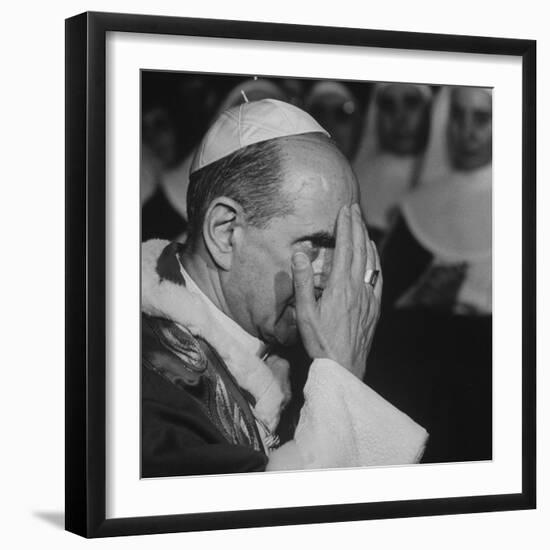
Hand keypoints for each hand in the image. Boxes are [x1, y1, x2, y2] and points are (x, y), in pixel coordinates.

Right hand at [291, 203, 381, 378]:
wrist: (344, 366)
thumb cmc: (320, 341)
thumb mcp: (304, 312)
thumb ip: (302, 281)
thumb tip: (300, 253)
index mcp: (340, 285)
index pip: (345, 248)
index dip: (345, 226)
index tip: (345, 209)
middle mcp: (357, 287)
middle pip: (360, 249)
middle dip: (357, 226)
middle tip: (354, 209)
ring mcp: (368, 297)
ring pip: (371, 261)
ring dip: (367, 240)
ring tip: (362, 226)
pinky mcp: (374, 308)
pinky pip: (377, 277)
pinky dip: (375, 261)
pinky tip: (373, 256)